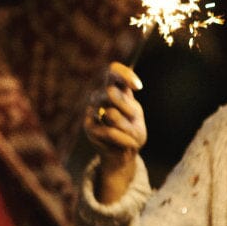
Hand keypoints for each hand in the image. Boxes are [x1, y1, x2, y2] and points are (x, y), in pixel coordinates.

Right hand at [85, 62, 146, 203]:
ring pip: (112, 114)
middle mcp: (101, 96)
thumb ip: (126, 110)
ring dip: (127, 127)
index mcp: (115, 88)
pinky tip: (125, 143)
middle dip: (127, 108)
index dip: (123, 74)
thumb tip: (108, 113)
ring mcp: (92, 111)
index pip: (113, 71)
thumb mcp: (136, 117)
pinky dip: (124, 139)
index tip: (138, 87)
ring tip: (128, 133)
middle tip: (133, 118)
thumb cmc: (132, 132)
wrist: (124, 154)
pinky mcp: (88, 126)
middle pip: (110, 93)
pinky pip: (110, 132)